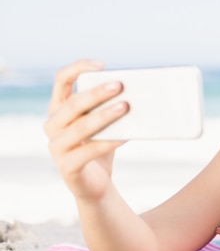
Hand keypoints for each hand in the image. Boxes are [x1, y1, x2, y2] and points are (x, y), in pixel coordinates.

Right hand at [44, 60, 128, 200]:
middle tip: (120, 85)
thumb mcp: (103, 124)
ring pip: (80, 127)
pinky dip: (108, 141)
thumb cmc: (100, 147)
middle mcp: (53, 125)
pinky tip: (126, 135)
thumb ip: (110, 107)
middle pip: (73, 104)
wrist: (96, 185)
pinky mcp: (67, 166)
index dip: (78, 68)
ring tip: (125, 107)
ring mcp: (56, 147)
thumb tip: (135, 92)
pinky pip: (89, 151)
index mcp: (59, 109)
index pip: (61, 80)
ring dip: (104, 115)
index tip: (101, 65)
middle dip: (97, 93)